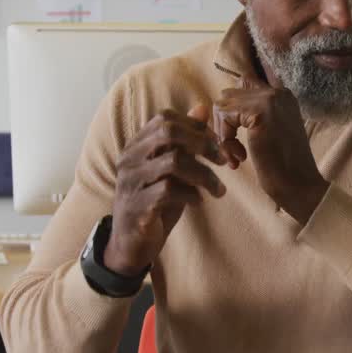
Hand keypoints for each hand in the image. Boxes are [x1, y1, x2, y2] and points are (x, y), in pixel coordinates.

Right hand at [103, 105, 226, 276]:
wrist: (131, 244)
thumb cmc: (154, 202)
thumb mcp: (173, 169)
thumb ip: (185, 141)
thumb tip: (203, 108)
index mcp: (136, 146)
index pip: (165, 118)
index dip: (196, 126)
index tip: (216, 143)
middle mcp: (129, 159)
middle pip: (168, 132)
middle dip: (202, 143)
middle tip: (222, 160)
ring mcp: (130, 182)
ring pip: (173, 162)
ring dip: (204, 175)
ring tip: (218, 190)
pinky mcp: (136, 206)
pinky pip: (168, 191)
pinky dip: (191, 195)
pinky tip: (199, 202)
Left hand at [212, 76, 329, 223]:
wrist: (299, 185)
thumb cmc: (283, 166)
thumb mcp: (268, 132)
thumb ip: (252, 115)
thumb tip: (223, 107)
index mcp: (282, 95)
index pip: (242, 86)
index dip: (231, 113)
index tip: (235, 139)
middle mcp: (277, 92)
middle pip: (229, 95)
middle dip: (223, 123)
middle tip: (232, 150)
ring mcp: (270, 99)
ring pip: (223, 105)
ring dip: (223, 133)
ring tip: (236, 156)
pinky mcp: (260, 112)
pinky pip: (225, 115)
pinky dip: (225, 139)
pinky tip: (240, 157)